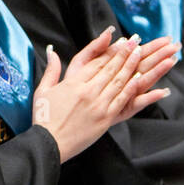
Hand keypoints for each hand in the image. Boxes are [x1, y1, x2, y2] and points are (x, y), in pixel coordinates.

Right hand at [33, 30, 176, 162]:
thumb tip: (52, 52)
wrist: (50, 143)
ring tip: (140, 53)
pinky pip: (122, 99)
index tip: (120, 42)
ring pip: (118, 81)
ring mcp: (98, 105)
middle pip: (110, 68)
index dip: (110, 51)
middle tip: (135, 41)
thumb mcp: (43, 90)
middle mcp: (88, 91)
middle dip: (124, 53)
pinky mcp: (105, 118)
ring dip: (131, 66)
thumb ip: (51, 70)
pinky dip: (132, 87)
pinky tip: (140, 78)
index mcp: (73, 83)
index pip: (96, 63)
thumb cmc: (44, 118)